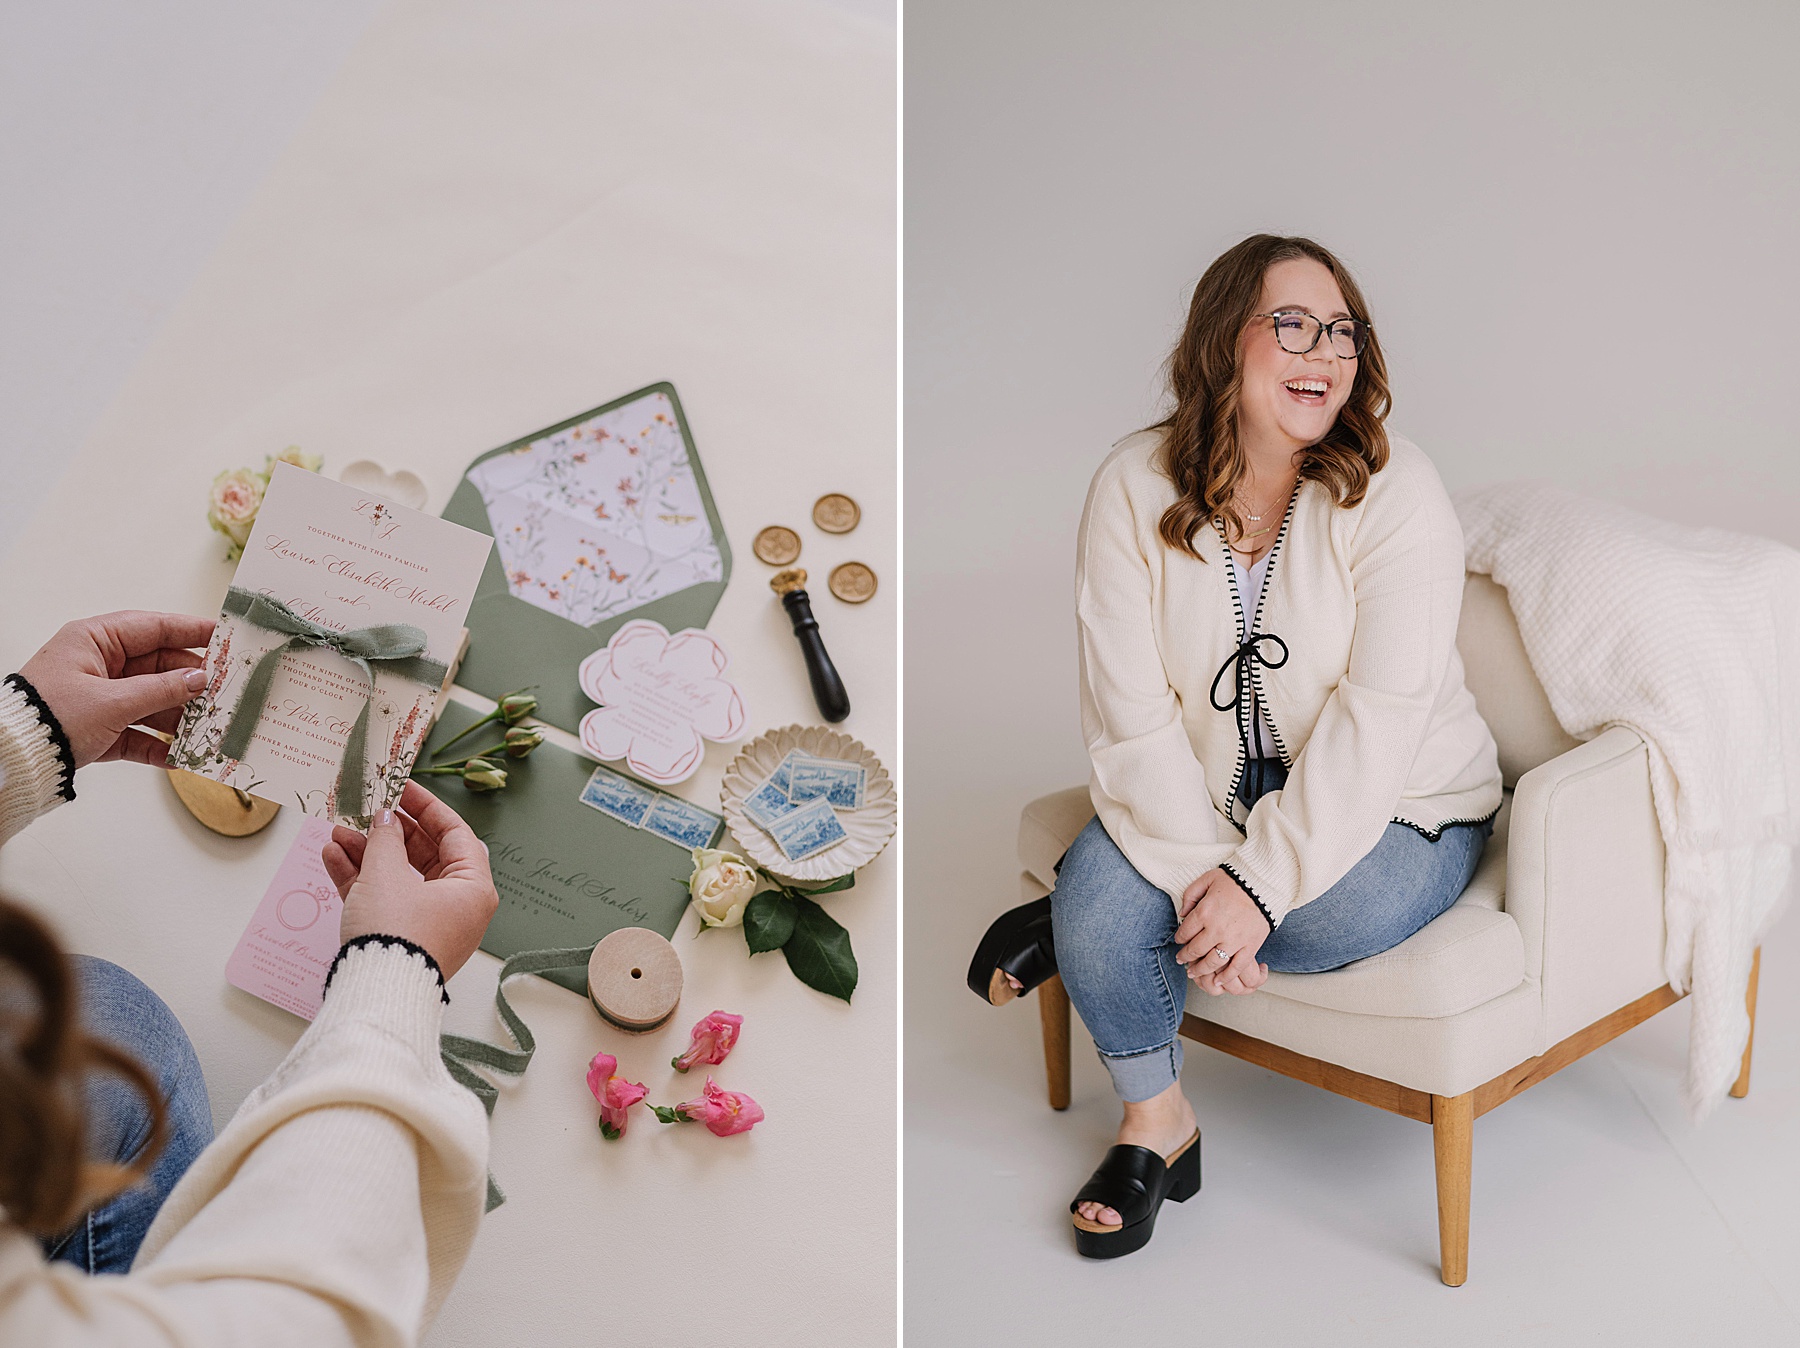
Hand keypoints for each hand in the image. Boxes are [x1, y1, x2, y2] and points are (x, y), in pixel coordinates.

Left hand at [18, 611, 214, 768]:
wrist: (13, 758)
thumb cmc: (52, 715)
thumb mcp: (113, 702)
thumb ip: (162, 690)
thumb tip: (200, 680)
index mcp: (94, 641)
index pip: (154, 628)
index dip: (192, 631)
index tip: (226, 635)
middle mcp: (99, 665)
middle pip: (159, 668)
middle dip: (190, 685)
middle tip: (225, 694)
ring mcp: (100, 698)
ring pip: (152, 703)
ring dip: (178, 720)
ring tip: (207, 731)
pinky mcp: (99, 729)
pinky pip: (137, 733)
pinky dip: (157, 745)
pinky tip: (179, 756)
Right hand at [320, 780, 498, 979]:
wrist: (375, 995)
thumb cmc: (396, 935)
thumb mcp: (386, 876)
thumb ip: (385, 839)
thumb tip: (385, 819)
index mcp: (473, 888)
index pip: (455, 833)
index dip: (426, 806)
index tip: (401, 787)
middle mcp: (458, 906)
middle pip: (425, 854)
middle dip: (388, 832)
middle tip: (365, 810)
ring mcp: (430, 924)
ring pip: (399, 876)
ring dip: (367, 853)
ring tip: (337, 833)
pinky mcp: (403, 939)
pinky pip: (385, 899)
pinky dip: (361, 880)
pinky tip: (333, 857)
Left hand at [1174, 868, 1269, 996]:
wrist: (1263, 884)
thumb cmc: (1234, 880)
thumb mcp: (1207, 879)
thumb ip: (1190, 895)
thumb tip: (1182, 914)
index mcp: (1204, 912)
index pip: (1185, 932)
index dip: (1179, 939)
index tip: (1179, 942)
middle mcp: (1216, 929)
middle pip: (1195, 950)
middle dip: (1185, 957)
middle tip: (1181, 960)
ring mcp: (1234, 940)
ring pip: (1212, 962)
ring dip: (1200, 970)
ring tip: (1194, 972)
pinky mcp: (1250, 946)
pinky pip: (1236, 967)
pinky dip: (1226, 976)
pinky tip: (1218, 980)